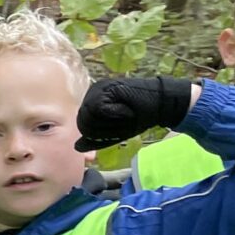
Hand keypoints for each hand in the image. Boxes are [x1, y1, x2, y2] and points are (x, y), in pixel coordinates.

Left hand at [75, 77, 199, 149]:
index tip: (118, 128)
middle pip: (84, 121)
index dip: (98, 133)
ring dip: (109, 121)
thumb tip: (76, 147)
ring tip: (125, 114)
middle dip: (103, 128)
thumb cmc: (137, 118)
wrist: (158, 104)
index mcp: (91, 105)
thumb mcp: (114, 133)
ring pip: (88, 115)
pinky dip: (114, 112)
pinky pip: (98, 108)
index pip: (83, 125)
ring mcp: (97, 90)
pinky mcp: (105, 87)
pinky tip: (125, 108)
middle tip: (124, 120)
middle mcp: (91, 95)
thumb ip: (96, 139)